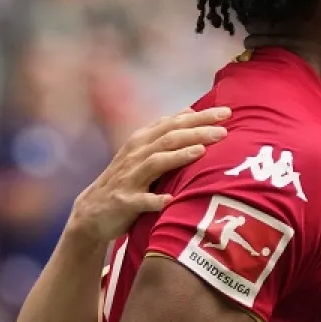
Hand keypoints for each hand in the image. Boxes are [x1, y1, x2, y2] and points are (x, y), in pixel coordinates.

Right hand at [67, 107, 230, 245]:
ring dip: (179, 157)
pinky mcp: (125, 202)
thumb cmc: (127, 177)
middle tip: (224, 130)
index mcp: (142, 141)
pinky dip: (156, 200)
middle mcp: (136, 155)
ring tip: (202, 152)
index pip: (174, 123)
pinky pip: (142, 201)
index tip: (227, 112)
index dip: (200, 117)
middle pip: (169, 138)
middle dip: (197, 132)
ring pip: (156, 163)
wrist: (93, 211)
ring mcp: (130, 179)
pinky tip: (171, 200)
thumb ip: (165, 131)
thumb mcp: (143, 150)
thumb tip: (190, 110)